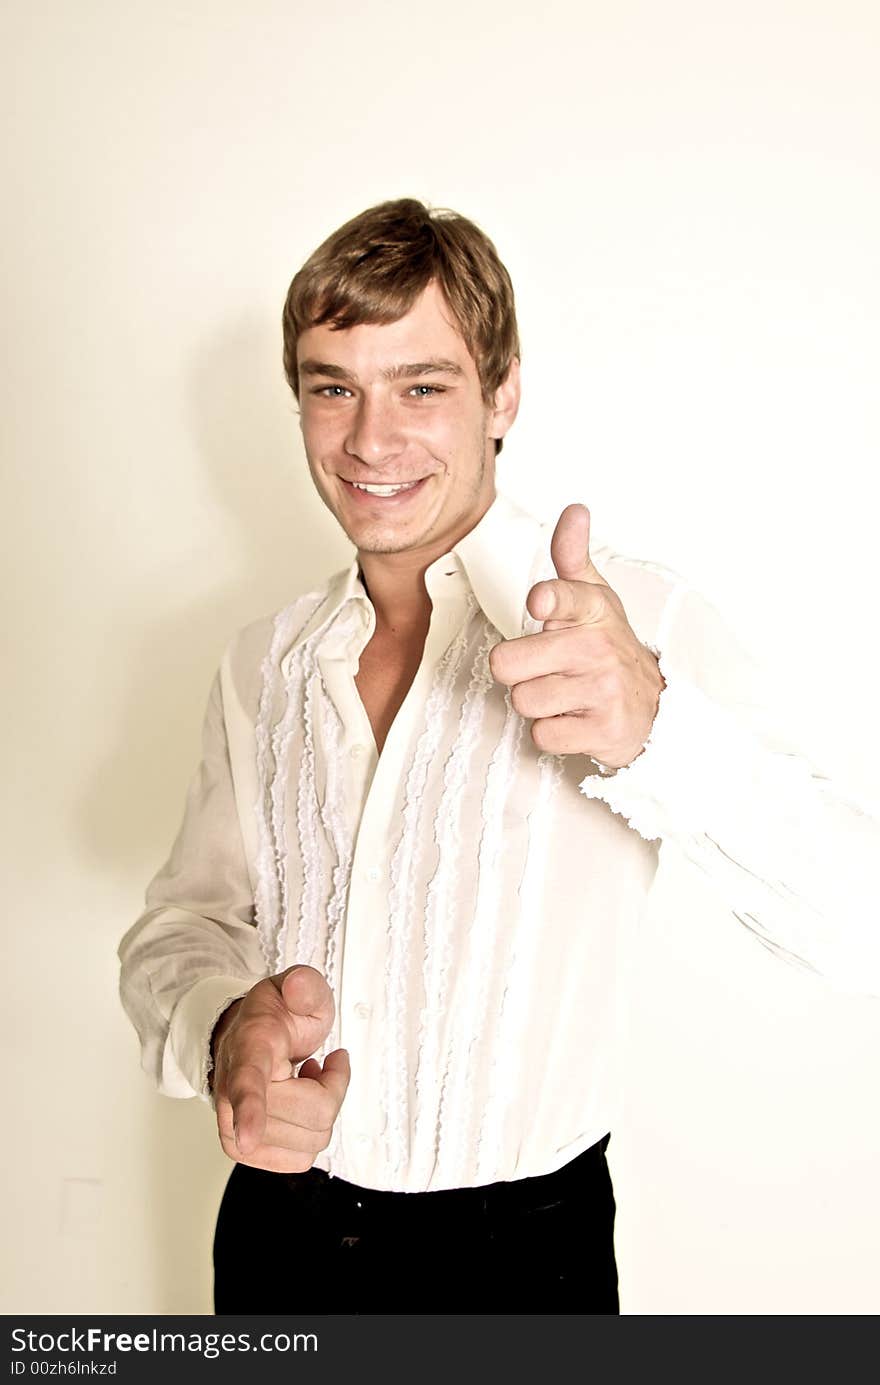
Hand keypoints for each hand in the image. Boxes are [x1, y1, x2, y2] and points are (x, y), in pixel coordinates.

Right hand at [210, 965, 349, 1173]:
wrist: (245, 1038)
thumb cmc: (275, 1018)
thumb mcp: (296, 987)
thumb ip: (305, 984)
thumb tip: (299, 986)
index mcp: (248, 1047)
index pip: (247, 1081)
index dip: (250, 1109)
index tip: (247, 1136)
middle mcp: (233, 1090)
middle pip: (312, 1111)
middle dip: (333, 1086)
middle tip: (323, 1061)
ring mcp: (234, 1127)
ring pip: (311, 1138)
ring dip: (323, 1108)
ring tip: (308, 1080)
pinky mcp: (245, 1152)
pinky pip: (301, 1158)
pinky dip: (311, 1132)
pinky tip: (301, 1105)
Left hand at [489, 503, 664, 769]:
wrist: (652, 707)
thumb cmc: (607, 649)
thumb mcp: (594, 599)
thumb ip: (572, 556)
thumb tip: (575, 510)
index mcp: (592, 610)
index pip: (560, 596)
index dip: (547, 600)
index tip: (541, 603)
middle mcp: (598, 647)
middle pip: (508, 663)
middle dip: (518, 672)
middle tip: (545, 669)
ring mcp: (603, 690)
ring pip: (523, 701)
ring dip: (537, 704)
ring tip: (564, 694)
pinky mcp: (603, 731)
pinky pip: (543, 735)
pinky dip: (553, 733)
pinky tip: (575, 719)